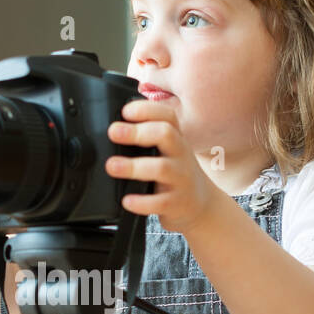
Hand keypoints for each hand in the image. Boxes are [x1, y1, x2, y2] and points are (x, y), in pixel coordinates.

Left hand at [105, 96, 217, 234]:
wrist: (201, 203)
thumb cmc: (175, 172)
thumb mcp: (167, 150)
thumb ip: (146, 138)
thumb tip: (112, 129)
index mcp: (176, 137)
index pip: (167, 116)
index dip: (146, 110)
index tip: (125, 112)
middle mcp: (180, 154)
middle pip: (166, 135)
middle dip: (138, 132)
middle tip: (113, 132)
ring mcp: (180, 179)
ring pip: (161, 168)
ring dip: (134, 166)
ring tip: (112, 166)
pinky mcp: (177, 203)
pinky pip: (161, 202)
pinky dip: (142, 202)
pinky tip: (127, 200)